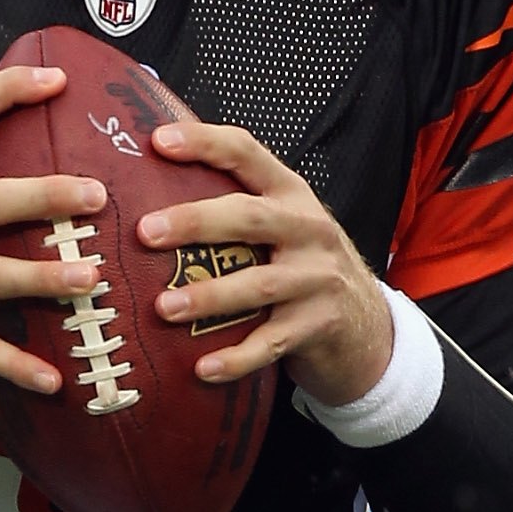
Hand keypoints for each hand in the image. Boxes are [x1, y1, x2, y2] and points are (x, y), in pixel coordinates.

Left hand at [140, 115, 395, 407]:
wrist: (366, 324)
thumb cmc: (301, 266)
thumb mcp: (282, 225)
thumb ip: (236, 204)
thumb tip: (155, 175)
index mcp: (290, 194)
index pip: (247, 154)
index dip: (204, 143)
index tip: (158, 143)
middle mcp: (308, 229)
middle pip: (250, 217)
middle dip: (195, 222)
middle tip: (146, 232)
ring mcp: (317, 279)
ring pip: (259, 285)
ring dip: (208, 296)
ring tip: (163, 308)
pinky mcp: (319, 326)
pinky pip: (271, 343)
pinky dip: (236, 357)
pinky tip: (202, 369)